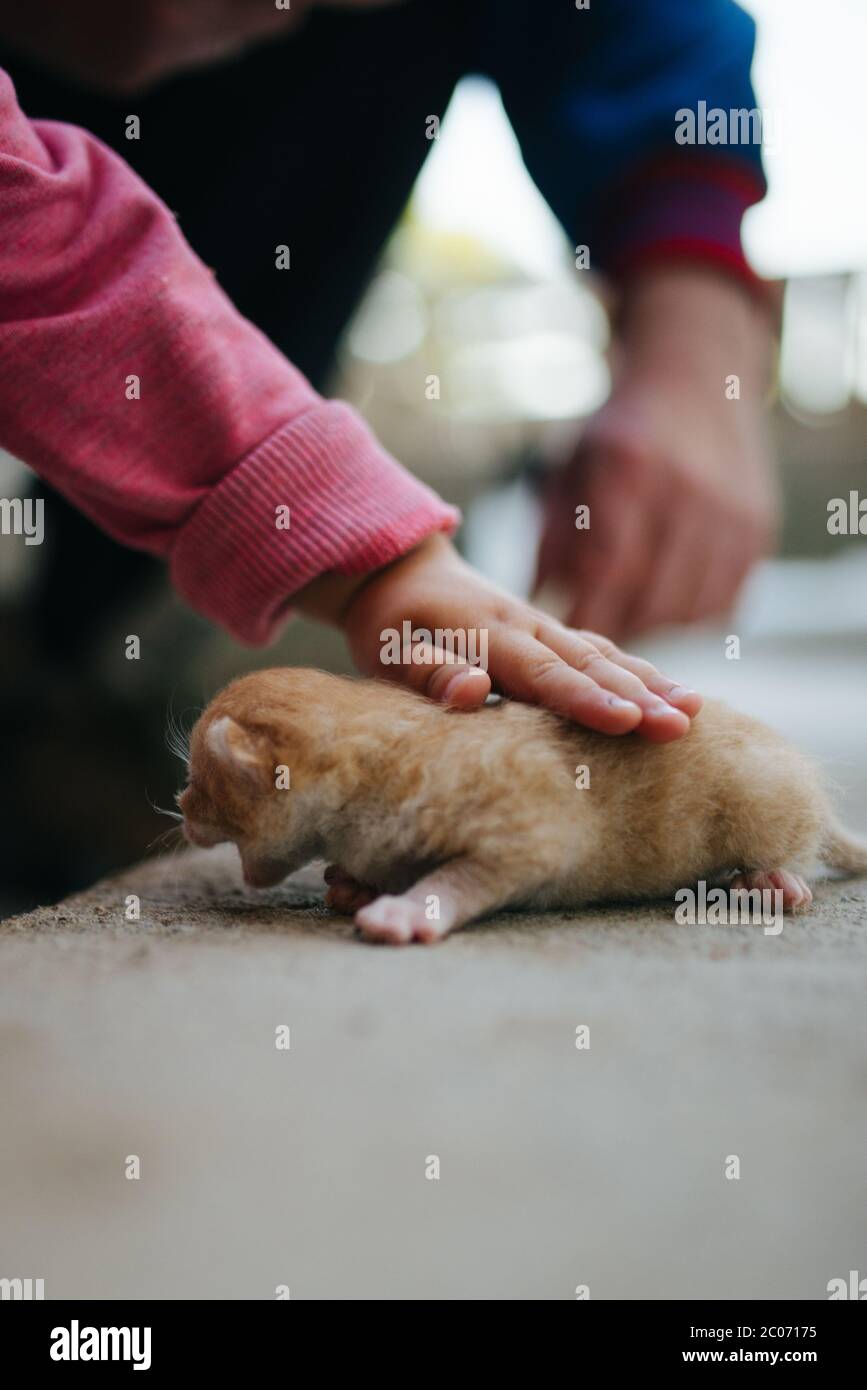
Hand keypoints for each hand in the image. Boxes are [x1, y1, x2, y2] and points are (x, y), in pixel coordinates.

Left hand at [333, 534, 700, 741]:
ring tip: (696, 711)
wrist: (399, 568)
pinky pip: (602, 652)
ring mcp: (544, 627)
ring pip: (604, 655)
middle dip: (640, 695)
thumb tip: (474, 690)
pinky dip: (640, 672)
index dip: (586, 698)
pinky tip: (674, 695)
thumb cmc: (390, 625)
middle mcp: (526, 627)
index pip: (543, 673)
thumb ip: (429, 672)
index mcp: (486, 635)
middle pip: (588, 664)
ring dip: (651, 682)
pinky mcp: (553, 634)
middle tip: (685, 725)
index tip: (630, 720)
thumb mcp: (389, 650)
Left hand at [536, 268, 778, 638]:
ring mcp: (732, 514)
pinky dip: (688, 615)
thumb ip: (552, 536)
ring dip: (651, 625)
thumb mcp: (572, 467)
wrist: (699, 382)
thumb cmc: (620, 436)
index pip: (608, 567)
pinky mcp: (759, 532)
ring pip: (686, 609)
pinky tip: (663, 601)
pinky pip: (721, 605)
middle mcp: (690, 491)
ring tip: (623, 614)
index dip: (584, 612)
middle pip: (650, 597)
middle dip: (614, 627)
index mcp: (632, 467)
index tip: (561, 635)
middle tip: (588, 638)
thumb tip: (536, 604)